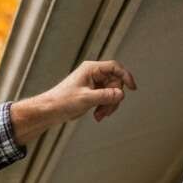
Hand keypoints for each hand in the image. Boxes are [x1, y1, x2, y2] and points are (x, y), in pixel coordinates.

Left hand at [11, 60, 137, 146]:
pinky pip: (106, 98)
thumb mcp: (86, 99)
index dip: (125, 76)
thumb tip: (121, 94)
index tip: (132, 87)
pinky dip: (104, 107)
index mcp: (91, 69)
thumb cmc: (61, 101)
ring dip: (108, 105)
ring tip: (99, 115)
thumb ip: (105, 96)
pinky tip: (97, 115)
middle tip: (105, 110)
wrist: (50, 110)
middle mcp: (93, 74)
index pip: (114, 67)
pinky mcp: (92, 93)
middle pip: (115, 83)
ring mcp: (93, 84)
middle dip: (113, 99)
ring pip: (112, 93)